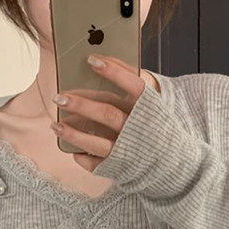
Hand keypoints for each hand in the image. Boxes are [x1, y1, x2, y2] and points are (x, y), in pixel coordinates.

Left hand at [49, 53, 146, 172]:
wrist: (173, 162)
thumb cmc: (154, 124)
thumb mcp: (152, 101)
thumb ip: (132, 82)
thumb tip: (100, 61)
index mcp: (151, 110)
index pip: (135, 86)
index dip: (115, 72)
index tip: (91, 60)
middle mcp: (139, 131)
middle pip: (108, 115)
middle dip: (82, 105)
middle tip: (60, 97)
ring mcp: (128, 151)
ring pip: (97, 143)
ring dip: (74, 134)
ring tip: (55, 124)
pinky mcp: (120, 168)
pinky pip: (96, 165)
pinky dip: (82, 157)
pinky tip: (72, 150)